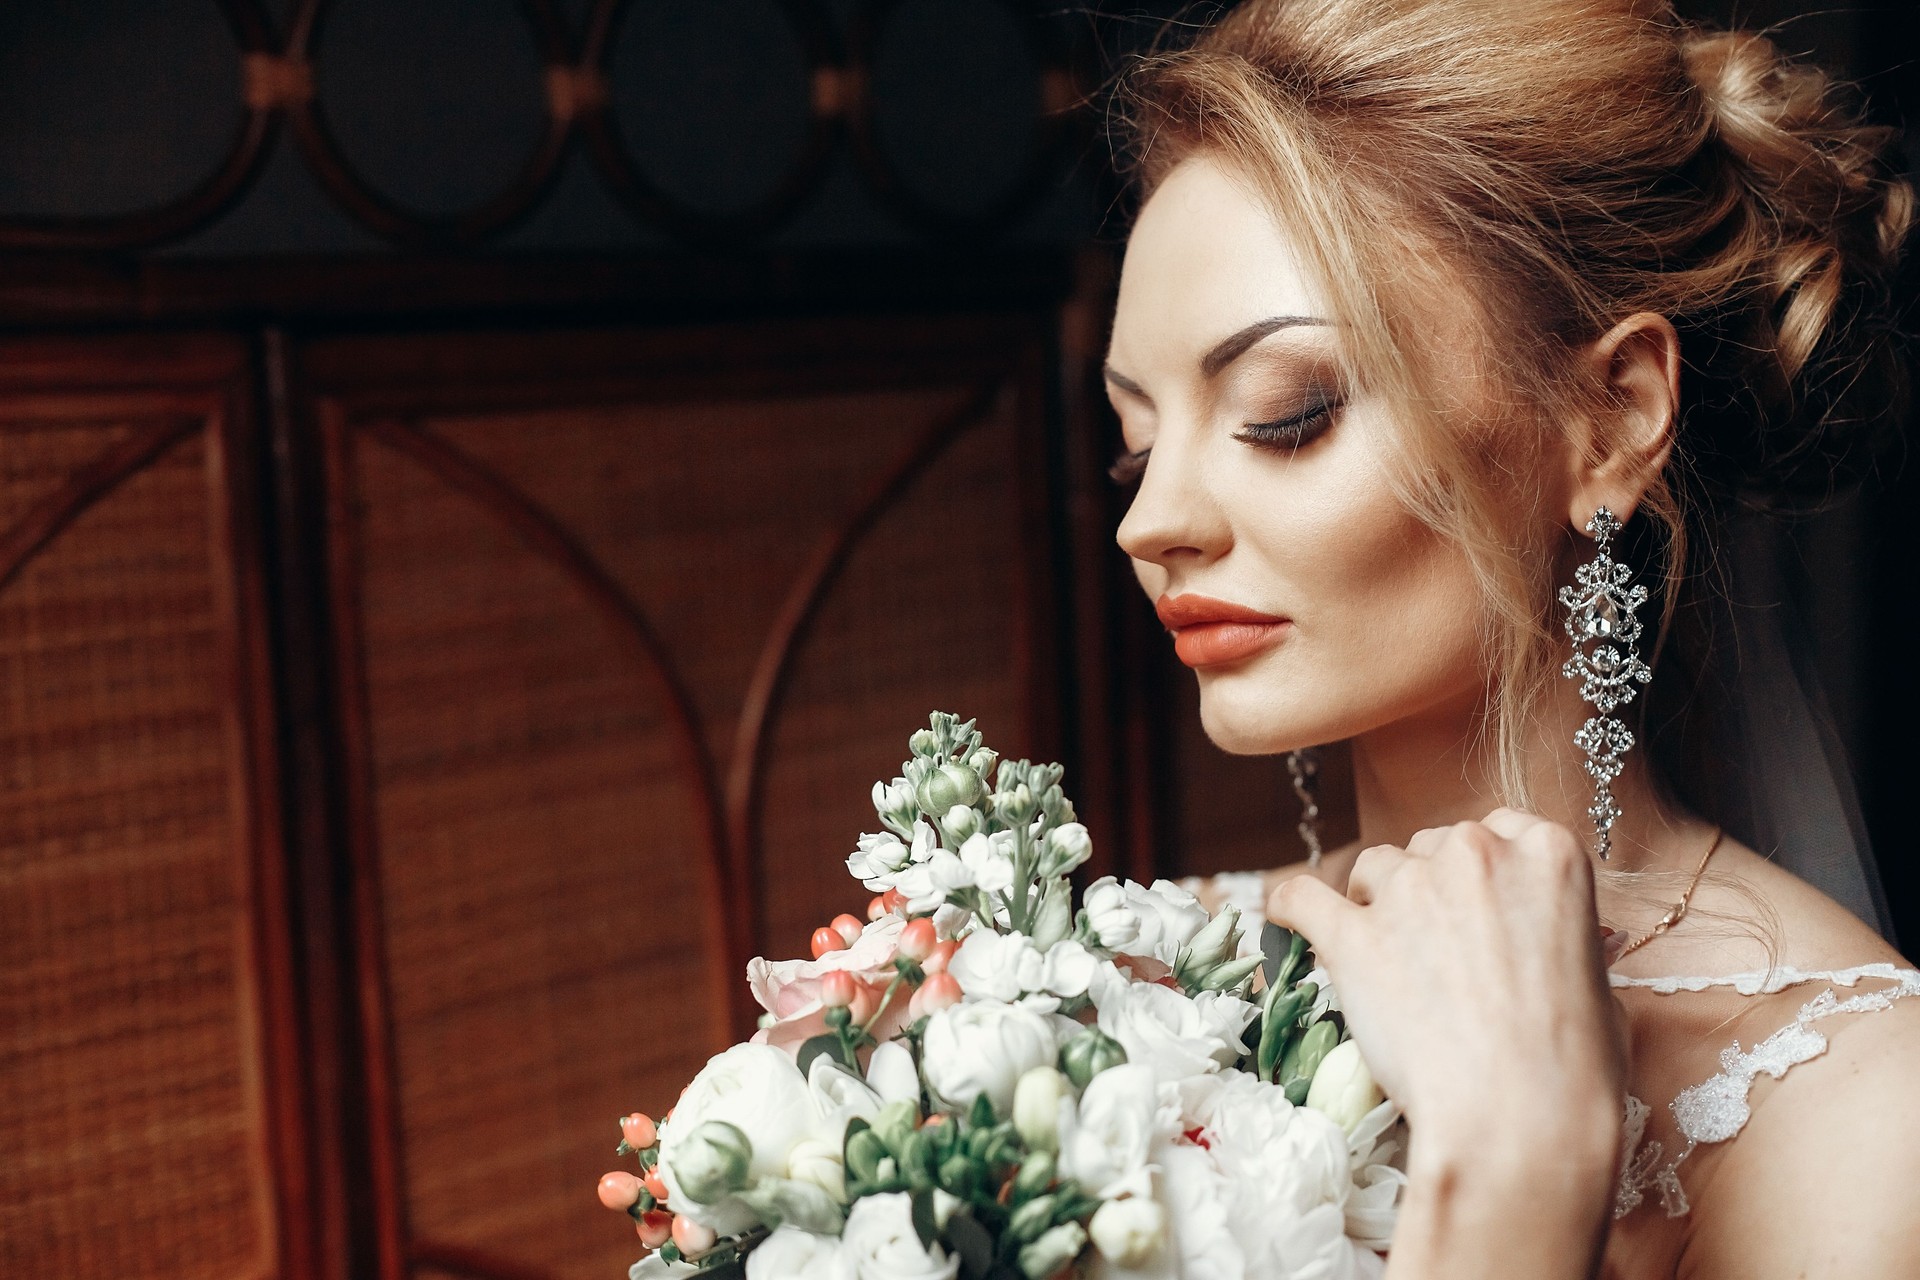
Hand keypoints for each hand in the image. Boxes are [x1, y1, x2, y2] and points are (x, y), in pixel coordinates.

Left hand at [1266, 809, 1625, 1165]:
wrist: (1519, 1117)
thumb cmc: (1572, 1064)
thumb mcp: (1595, 982)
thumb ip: (1557, 938)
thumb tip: (1537, 950)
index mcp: (1547, 852)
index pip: (1500, 831)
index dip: (1483, 874)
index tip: (1478, 905)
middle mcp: (1476, 852)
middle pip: (1434, 846)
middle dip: (1433, 888)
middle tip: (1438, 951)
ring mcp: (1410, 888)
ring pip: (1375, 867)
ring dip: (1376, 901)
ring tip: (1388, 959)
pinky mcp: (1354, 934)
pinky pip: (1302, 896)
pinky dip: (1291, 906)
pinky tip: (1285, 917)